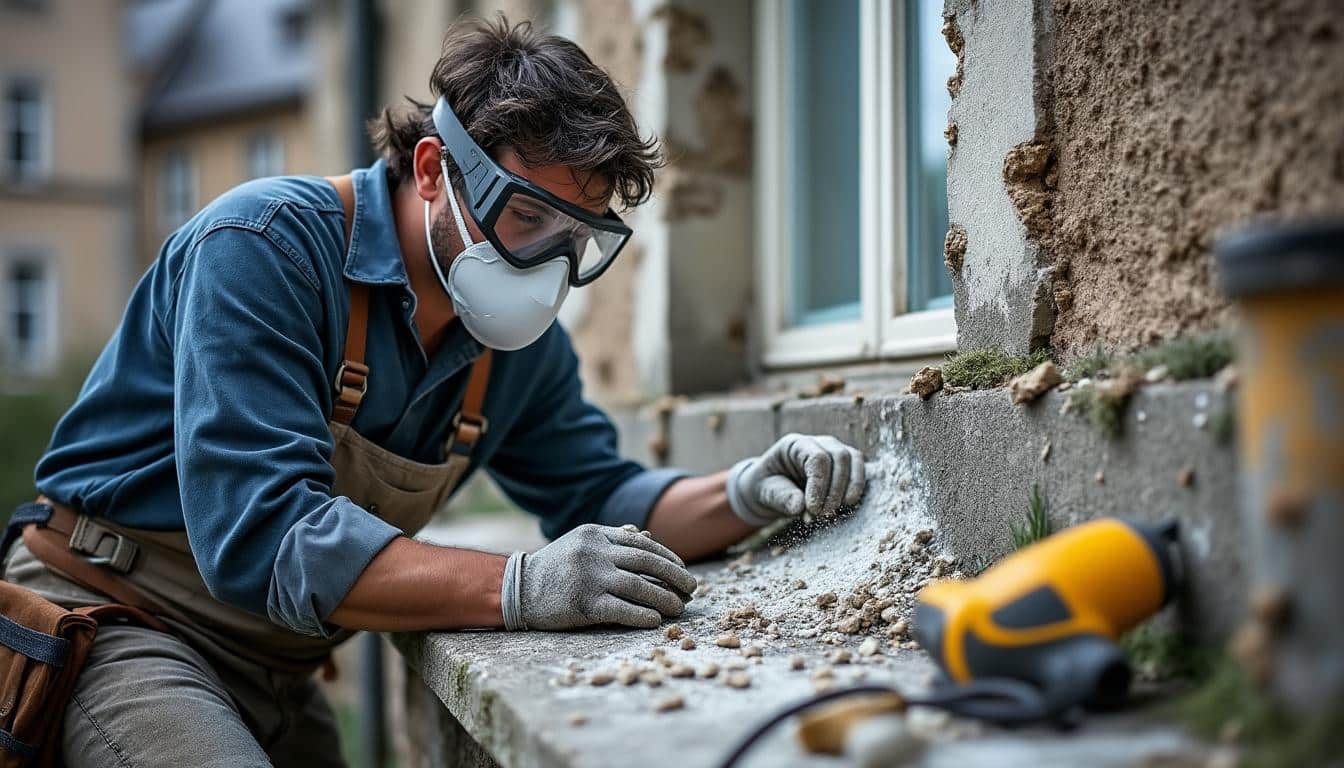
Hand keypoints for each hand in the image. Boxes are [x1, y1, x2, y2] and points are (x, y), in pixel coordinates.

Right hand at [501, 524, 697, 630]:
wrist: (518, 589)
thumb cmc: (555, 567)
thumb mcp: (582, 543)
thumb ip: (614, 539)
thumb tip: (649, 538)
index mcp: (596, 534)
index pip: (642, 543)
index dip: (668, 557)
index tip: (683, 569)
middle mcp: (595, 552)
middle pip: (646, 562)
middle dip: (675, 576)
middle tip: (693, 587)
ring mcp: (590, 577)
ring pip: (639, 586)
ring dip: (665, 598)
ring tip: (680, 608)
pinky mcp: (584, 603)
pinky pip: (622, 609)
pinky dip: (643, 615)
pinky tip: (656, 620)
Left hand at [725, 434, 866, 525]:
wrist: (773, 489)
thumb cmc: (768, 487)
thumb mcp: (765, 493)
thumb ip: (781, 498)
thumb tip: (799, 506)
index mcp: (794, 445)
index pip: (817, 458)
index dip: (819, 485)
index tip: (813, 509)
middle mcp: (818, 443)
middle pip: (839, 457)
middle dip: (835, 489)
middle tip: (823, 514)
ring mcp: (834, 450)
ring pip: (854, 460)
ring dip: (849, 489)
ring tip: (833, 512)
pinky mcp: (845, 463)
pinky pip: (860, 469)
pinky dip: (857, 488)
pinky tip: (847, 505)